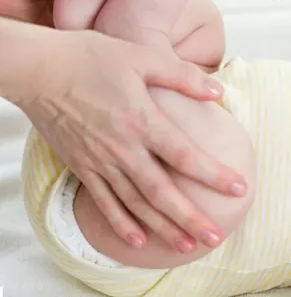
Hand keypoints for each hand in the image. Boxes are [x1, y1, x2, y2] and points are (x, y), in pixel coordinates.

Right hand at [18, 29, 246, 252]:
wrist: (40, 69)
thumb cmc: (94, 57)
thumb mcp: (143, 56)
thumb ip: (182, 76)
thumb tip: (218, 92)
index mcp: (142, 120)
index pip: (185, 155)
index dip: (213, 174)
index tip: (239, 187)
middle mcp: (123, 147)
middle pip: (162, 191)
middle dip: (190, 216)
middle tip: (215, 235)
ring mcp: (100, 161)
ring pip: (136, 203)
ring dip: (163, 226)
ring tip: (186, 244)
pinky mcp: (82, 166)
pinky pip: (104, 202)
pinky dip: (121, 223)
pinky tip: (138, 239)